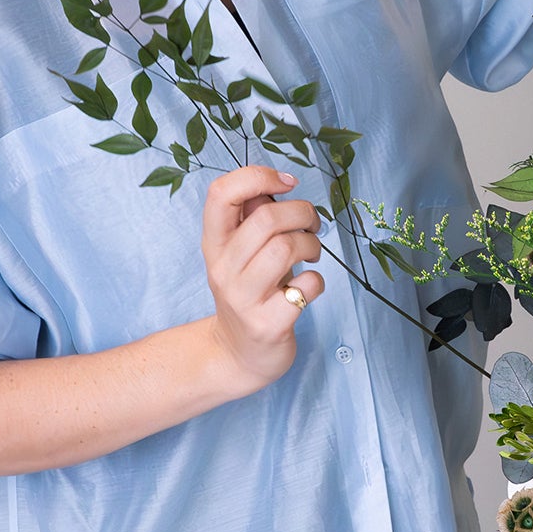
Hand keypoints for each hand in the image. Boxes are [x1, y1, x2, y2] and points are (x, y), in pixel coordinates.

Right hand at [201, 166, 323, 394]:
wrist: (238, 355)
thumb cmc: (250, 293)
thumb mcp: (241, 253)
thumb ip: (253, 218)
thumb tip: (276, 184)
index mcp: (214, 244)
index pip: (220, 193)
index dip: (257, 176)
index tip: (286, 183)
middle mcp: (223, 268)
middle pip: (265, 219)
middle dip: (302, 213)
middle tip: (313, 224)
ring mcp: (243, 299)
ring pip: (284, 249)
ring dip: (311, 244)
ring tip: (312, 253)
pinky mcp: (268, 324)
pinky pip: (305, 287)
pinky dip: (317, 280)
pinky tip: (310, 286)